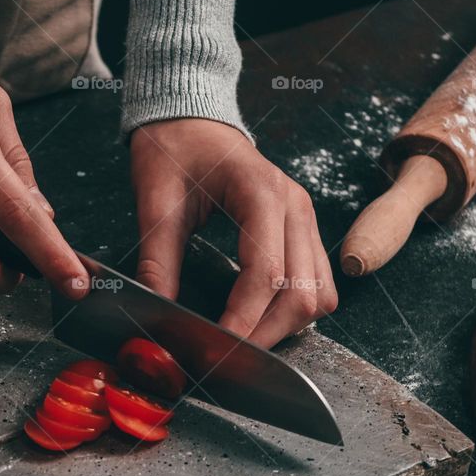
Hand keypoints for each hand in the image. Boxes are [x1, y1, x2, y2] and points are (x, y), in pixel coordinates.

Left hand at [130, 119, 337, 347]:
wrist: (190, 118)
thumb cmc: (173, 150)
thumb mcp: (155, 203)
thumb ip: (158, 261)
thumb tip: (157, 312)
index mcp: (261, 193)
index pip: (266, 274)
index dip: (243, 320)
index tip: (214, 348)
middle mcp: (295, 206)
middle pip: (304, 293)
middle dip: (267, 334)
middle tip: (226, 356)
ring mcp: (305, 217)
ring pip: (319, 294)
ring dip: (286, 327)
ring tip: (242, 341)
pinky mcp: (303, 229)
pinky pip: (317, 282)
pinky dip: (295, 309)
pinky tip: (260, 318)